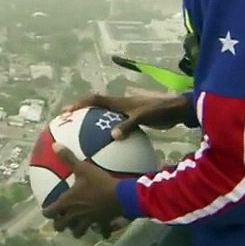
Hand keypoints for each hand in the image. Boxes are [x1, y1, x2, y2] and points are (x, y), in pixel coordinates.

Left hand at [41, 143, 126, 237]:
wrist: (120, 195)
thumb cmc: (99, 182)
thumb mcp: (83, 168)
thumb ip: (68, 158)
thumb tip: (54, 145)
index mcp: (68, 203)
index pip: (50, 212)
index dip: (46, 212)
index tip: (46, 209)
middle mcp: (75, 215)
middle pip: (61, 227)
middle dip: (59, 224)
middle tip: (60, 219)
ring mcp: (89, 221)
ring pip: (78, 232)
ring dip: (75, 229)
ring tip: (76, 225)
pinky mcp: (102, 224)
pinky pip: (100, 232)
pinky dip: (99, 231)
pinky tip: (101, 228)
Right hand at [63, 92, 192, 138]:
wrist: (177, 110)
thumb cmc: (159, 110)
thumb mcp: (143, 117)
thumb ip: (128, 125)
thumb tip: (113, 136)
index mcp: (120, 102)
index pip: (96, 100)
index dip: (81, 104)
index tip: (67, 111)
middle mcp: (121, 105)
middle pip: (97, 106)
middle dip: (82, 112)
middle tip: (68, 122)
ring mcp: (127, 112)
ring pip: (106, 116)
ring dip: (93, 122)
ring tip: (82, 134)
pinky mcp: (134, 119)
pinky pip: (116, 125)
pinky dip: (108, 132)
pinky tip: (107, 145)